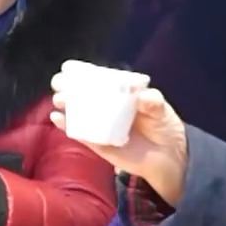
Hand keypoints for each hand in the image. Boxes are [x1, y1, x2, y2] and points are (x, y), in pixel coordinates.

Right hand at [50, 84, 188, 204]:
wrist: (168, 155)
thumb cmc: (163, 126)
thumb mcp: (161, 109)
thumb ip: (152, 101)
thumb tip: (142, 97)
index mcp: (119, 93)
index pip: (97, 81)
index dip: (81, 74)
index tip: (69, 69)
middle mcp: (106, 107)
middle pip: (81, 95)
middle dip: (68, 88)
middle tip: (60, 84)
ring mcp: (100, 125)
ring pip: (77, 113)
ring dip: (65, 105)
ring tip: (60, 100)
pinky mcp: (97, 143)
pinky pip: (79, 134)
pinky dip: (66, 127)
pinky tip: (57, 118)